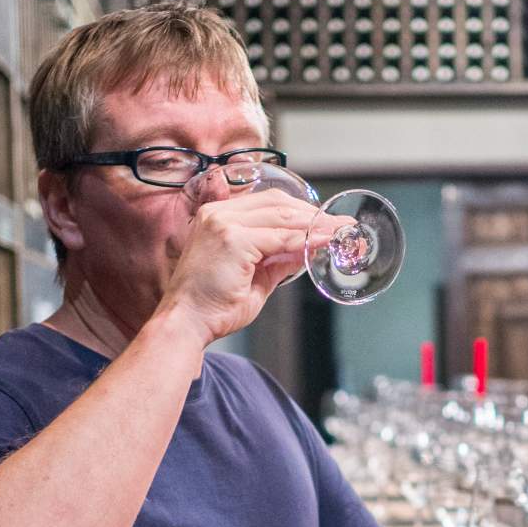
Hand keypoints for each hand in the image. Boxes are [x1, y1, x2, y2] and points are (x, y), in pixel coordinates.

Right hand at [159, 182, 347, 342]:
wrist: (186, 323)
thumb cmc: (213, 305)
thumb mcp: (253, 277)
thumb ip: (277, 259)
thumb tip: (304, 250)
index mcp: (219, 216)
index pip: (268, 203)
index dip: (300, 211)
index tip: (325, 221)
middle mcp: (219, 213)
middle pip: (278, 203)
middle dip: (313, 214)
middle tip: (341, 224)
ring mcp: (224, 223)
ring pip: (282, 216)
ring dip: (315, 224)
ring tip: (340, 232)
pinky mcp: (233, 239)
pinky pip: (281, 237)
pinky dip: (306, 240)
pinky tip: (324, 242)